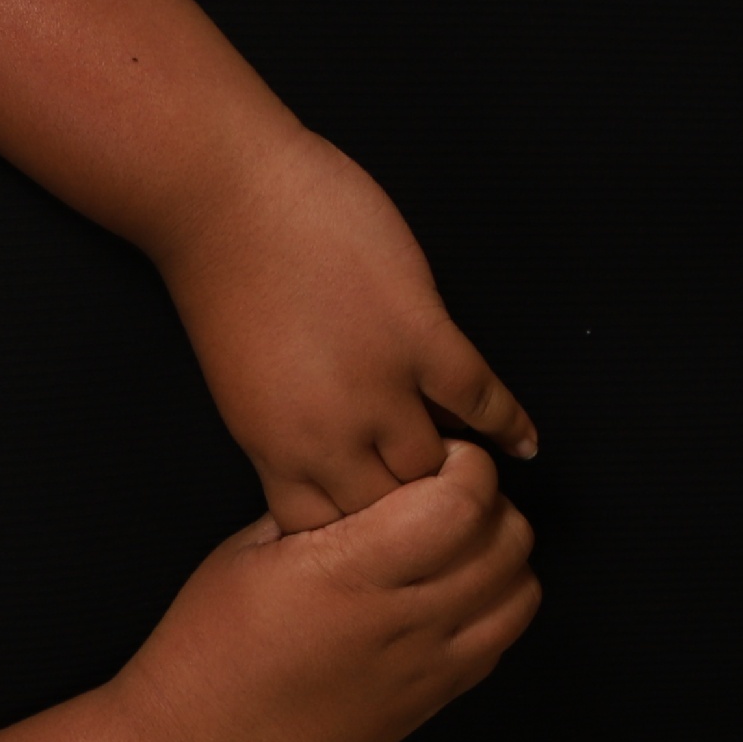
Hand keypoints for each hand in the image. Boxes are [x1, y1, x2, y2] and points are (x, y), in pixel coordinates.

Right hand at [109, 440, 539, 741]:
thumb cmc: (204, 651)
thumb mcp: (244, 554)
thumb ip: (316, 510)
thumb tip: (368, 477)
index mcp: (346, 573)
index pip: (461, 503)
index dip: (466, 467)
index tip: (436, 459)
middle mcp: (400, 622)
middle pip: (508, 540)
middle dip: (489, 501)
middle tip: (443, 494)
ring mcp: (426, 669)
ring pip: (522, 590)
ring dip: (501, 555)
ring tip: (452, 546)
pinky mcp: (432, 702)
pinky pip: (503, 639)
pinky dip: (495, 604)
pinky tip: (446, 595)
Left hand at [157, 129, 538, 533]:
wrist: (219, 198)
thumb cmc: (221, 281)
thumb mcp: (243, 387)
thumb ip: (290, 434)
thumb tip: (346, 465)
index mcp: (269, 450)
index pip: (325, 538)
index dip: (360, 542)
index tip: (383, 537)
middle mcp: (322, 435)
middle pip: (391, 519)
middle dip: (419, 523)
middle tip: (451, 514)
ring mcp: (375, 387)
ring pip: (442, 472)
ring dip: (466, 474)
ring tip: (481, 474)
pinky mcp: (419, 337)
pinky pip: (482, 400)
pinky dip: (510, 423)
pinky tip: (524, 440)